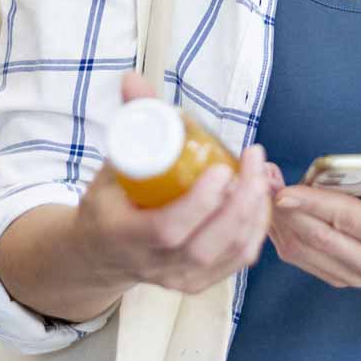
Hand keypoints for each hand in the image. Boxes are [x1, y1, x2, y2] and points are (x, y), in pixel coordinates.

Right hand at [71, 73, 272, 295]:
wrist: (101, 252)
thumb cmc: (109, 201)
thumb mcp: (114, 162)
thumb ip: (131, 121)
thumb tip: (133, 77)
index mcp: (124, 235)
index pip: (167, 230)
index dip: (198, 203)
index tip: (221, 168)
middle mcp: (153, 265)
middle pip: (206, 246)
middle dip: (240, 203)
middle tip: (253, 161)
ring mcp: (179, 279)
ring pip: (228, 254)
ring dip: (254, 212)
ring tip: (259, 173)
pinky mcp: (199, 282)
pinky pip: (238, 259)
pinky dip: (256, 227)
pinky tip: (259, 198)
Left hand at [269, 148, 360, 293]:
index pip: (346, 219)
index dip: (313, 204)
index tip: (285, 190)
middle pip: (316, 235)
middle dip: (285, 207)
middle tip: (261, 177)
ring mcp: (353, 276)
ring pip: (302, 250)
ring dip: (277, 219)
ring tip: (259, 186)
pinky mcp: (340, 278)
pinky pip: (302, 258)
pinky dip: (281, 234)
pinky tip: (269, 209)